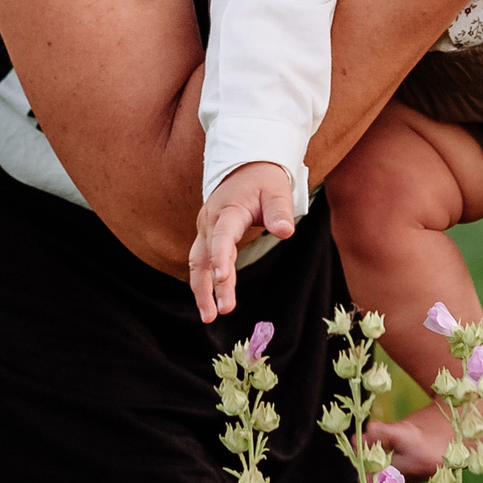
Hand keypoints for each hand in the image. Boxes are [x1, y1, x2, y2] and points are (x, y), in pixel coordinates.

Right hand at [190, 162, 297, 321]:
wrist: (245, 166)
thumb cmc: (264, 180)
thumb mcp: (277, 191)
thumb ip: (281, 212)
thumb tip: (285, 233)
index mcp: (228, 210)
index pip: (222, 237)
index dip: (222, 258)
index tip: (223, 279)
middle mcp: (211, 222)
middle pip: (205, 257)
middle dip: (209, 286)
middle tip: (218, 312)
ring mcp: (206, 230)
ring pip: (197, 263)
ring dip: (200, 290)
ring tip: (208, 316)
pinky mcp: (207, 236)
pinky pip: (201, 261)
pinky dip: (202, 282)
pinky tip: (207, 302)